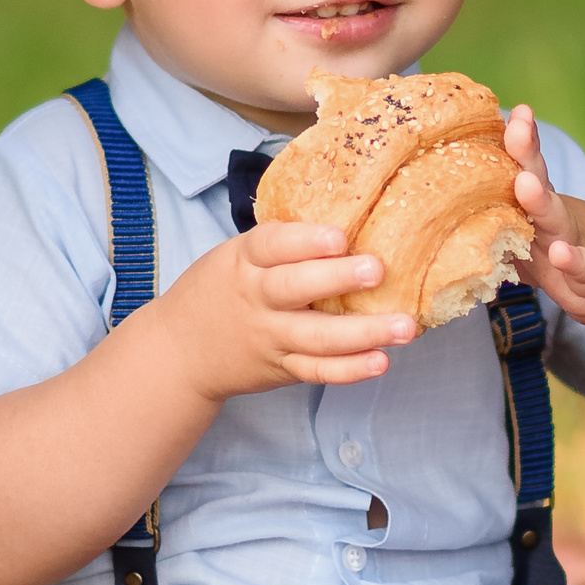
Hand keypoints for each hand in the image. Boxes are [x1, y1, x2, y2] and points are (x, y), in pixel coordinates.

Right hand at [152, 221, 415, 402]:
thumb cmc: (219, 289)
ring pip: (316, 337)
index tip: (340, 236)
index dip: (306, 240)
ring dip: (363, 333)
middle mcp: (257, 299)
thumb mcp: (235, 255)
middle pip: (295, 289)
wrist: (180, 352)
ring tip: (404, 326)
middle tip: (378, 270)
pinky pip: (318, 372)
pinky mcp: (282, 368)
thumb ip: (280, 245)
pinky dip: (350, 370)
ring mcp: (270, 337)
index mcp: (244, 262)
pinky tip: (381, 361)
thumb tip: (346, 212)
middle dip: (337, 279)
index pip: (272, 245)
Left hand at [506, 106, 584, 326]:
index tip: (513, 112)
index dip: (516, 142)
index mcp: (535, 207)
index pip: (524, 168)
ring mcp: (575, 246)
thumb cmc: (563, 251)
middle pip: (538, 183)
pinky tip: (564, 253)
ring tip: (526, 183)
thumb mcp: (531, 233)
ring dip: (541, 202)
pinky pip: (583, 269)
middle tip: (516, 128)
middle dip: (525, 154)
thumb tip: (445, 199)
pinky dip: (574, 261)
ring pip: (557, 222)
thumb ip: (497, 216)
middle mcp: (554, 220)